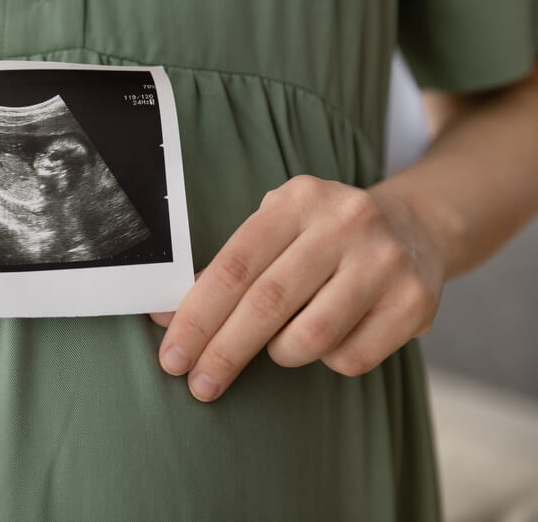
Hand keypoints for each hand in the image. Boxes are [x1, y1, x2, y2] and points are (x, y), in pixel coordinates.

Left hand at [152, 175, 445, 401]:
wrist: (418, 227)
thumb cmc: (324, 236)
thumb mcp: (278, 229)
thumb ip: (228, 269)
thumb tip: (165, 318)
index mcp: (298, 200)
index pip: (234, 266)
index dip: (197, 315)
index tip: (173, 354)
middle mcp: (345, 223)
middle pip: (267, 303)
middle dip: (224, 351)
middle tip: (198, 383)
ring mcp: (385, 262)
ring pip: (311, 337)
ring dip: (281, 353)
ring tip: (278, 346)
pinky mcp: (415, 302)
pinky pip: (351, 357)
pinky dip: (327, 360)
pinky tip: (329, 340)